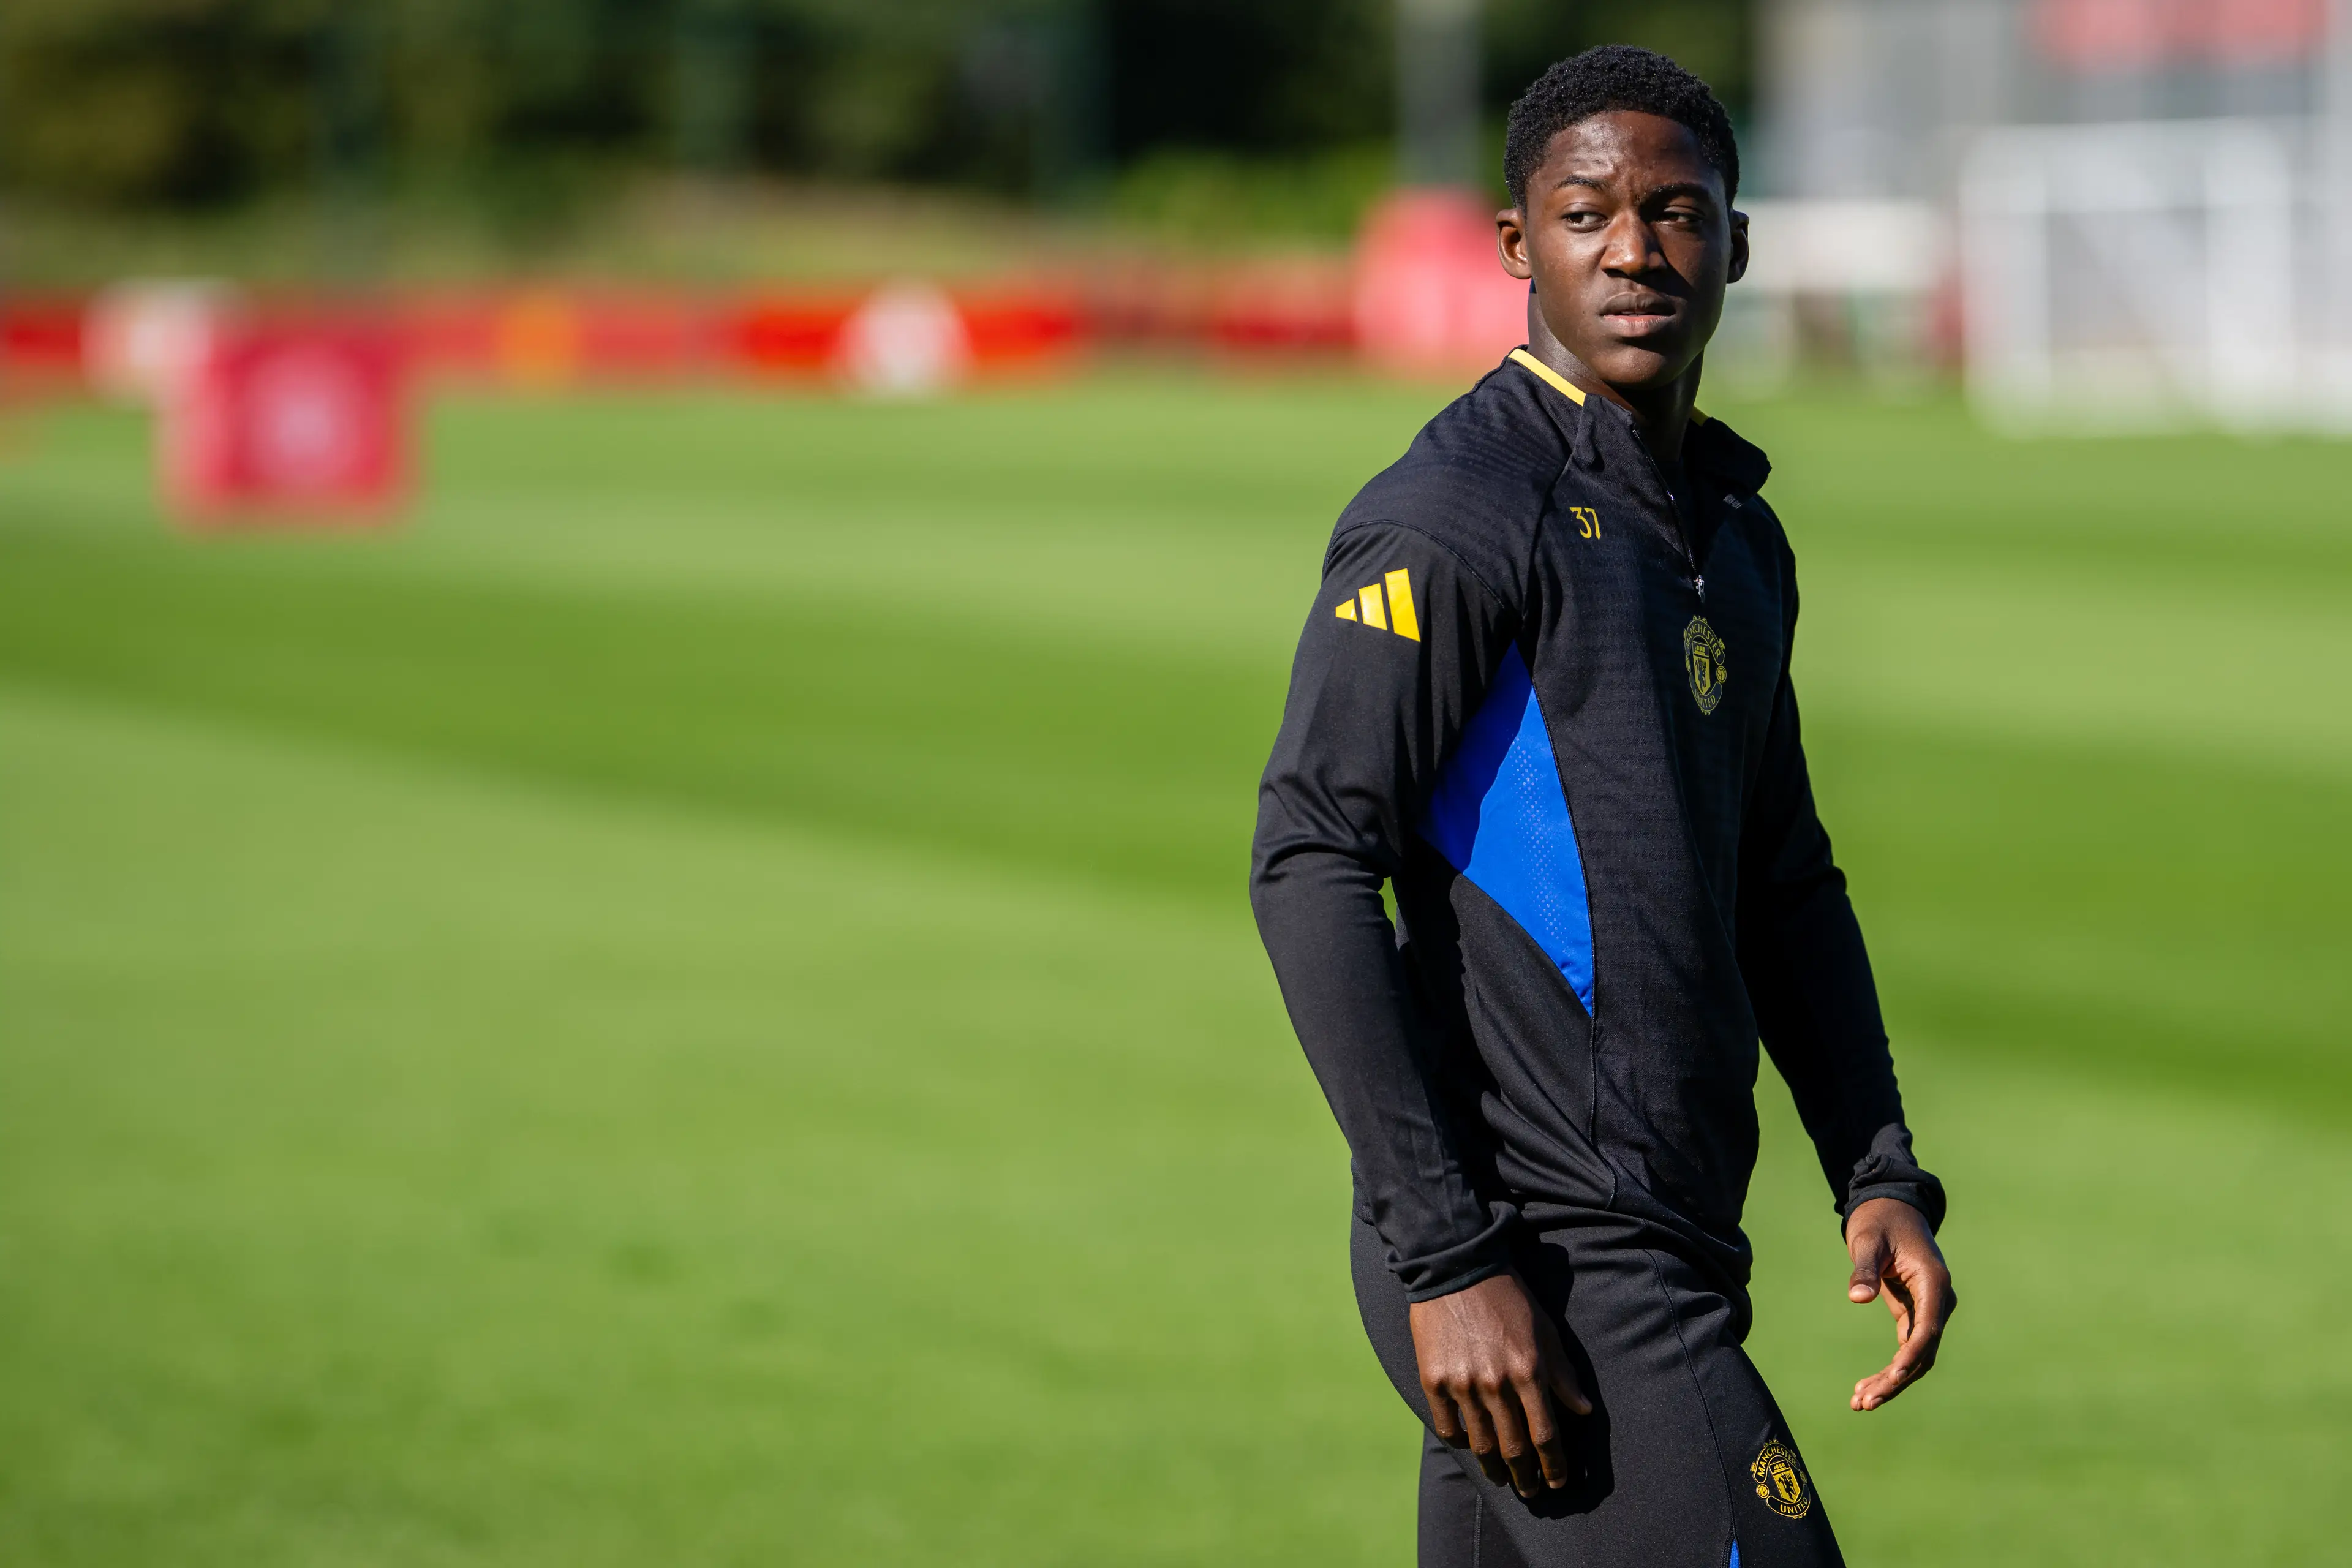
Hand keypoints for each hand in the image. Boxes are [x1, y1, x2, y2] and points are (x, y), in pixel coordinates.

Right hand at [1408, 1272, 1592, 1496]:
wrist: (1455, 1268)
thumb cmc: (1507, 1297)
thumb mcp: (1545, 1330)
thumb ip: (1563, 1374)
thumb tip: (1584, 1410)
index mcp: (1529, 1371)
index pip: (1546, 1435)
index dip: (1555, 1465)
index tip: (1559, 1482)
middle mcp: (1496, 1383)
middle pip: (1514, 1448)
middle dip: (1526, 1477)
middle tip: (1532, 1492)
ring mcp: (1462, 1383)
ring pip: (1481, 1444)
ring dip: (1494, 1468)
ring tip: (1501, 1478)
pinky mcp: (1433, 1379)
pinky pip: (1448, 1426)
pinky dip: (1460, 1441)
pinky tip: (1468, 1446)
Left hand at [1844, 1196, 1955, 1410]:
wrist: (1891, 1207)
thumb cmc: (1880, 1221)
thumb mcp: (1868, 1240)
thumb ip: (1865, 1268)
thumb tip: (1857, 1297)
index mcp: (1933, 1283)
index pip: (1927, 1330)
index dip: (1911, 1357)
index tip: (1893, 1378)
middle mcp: (1938, 1301)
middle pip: (1923, 1352)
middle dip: (1896, 1380)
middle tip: (1865, 1402)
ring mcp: (1929, 1309)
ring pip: (1917, 1356)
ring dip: (1892, 1381)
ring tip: (1859, 1403)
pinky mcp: (1916, 1313)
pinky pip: (1907, 1348)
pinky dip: (1890, 1369)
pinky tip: (1866, 1388)